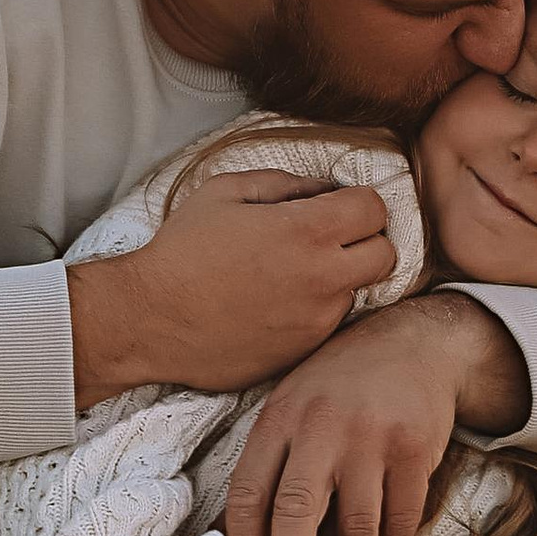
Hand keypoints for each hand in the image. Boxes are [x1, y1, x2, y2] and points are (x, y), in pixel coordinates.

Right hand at [68, 169, 396, 410]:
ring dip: (339, 279)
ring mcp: (316, 320)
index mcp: (305, 230)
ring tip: (293, 275)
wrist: (150, 319)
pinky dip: (315, 310)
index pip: (375, 209)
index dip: (360, 203)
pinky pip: (329, 324)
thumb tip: (323, 188)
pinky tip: (277, 304)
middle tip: (333, 240)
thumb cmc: (182, 250)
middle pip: (386, 255)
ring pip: (358, 292)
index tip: (339, 206)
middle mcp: (322, 277)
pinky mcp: (303, 351)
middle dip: (366, 241)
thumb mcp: (225, 192)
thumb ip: (284, 184)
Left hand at [224, 293, 528, 535]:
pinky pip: (401, 519)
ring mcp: (371, 437)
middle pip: (296, 512)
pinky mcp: (416, 449)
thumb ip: (272, 462)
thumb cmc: (341, 386)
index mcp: (280, 417)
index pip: (248, 491)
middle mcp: (322, 425)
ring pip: (356, 526)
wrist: (416, 342)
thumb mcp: (293, 406)